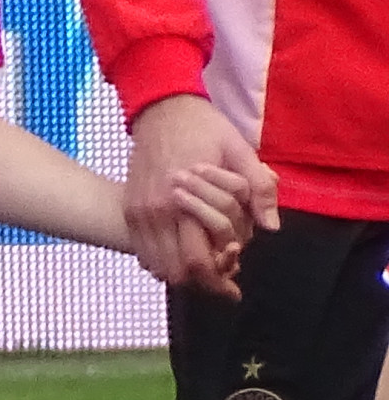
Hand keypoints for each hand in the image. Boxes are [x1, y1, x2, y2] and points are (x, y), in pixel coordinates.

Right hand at [126, 93, 275, 297]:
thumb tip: (270, 227)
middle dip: (199, 283)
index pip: (197, 261)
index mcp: (185, 201)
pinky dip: (159, 261)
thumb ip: (259, 190)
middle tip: (221, 284)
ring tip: (203, 271)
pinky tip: (178, 256)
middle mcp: (156, 212)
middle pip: (174, 270)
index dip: (216, 282)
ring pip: (155, 263)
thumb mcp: (242, 152)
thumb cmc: (205, 129)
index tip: (233, 290)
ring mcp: (139, 210)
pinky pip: (141, 248)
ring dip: (179, 273)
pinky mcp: (129, 206)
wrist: (161, 108)